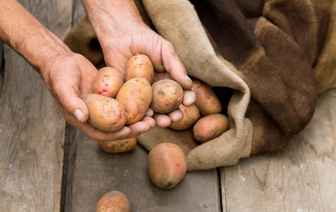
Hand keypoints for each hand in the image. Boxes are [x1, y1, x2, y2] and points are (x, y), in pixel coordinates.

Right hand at [40, 53, 154, 140]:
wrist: (62, 60)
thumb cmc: (58, 73)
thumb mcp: (63, 86)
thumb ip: (70, 102)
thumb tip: (82, 117)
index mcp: (82, 119)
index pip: (101, 133)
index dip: (116, 134)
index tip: (130, 131)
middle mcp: (94, 116)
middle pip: (116, 127)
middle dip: (133, 128)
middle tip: (149, 124)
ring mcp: (103, 106)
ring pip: (123, 116)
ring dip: (138, 118)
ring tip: (153, 116)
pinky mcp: (110, 96)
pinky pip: (124, 102)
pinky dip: (135, 103)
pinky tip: (149, 101)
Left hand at [98, 22, 195, 126]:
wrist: (120, 34)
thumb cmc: (145, 39)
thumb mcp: (164, 50)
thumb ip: (176, 66)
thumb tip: (188, 84)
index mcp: (168, 80)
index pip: (181, 93)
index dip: (187, 99)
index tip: (189, 103)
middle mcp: (157, 90)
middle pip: (167, 108)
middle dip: (173, 115)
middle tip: (175, 118)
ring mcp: (142, 95)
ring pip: (152, 112)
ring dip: (158, 119)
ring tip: (161, 122)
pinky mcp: (126, 96)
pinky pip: (134, 109)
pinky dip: (140, 116)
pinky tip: (145, 118)